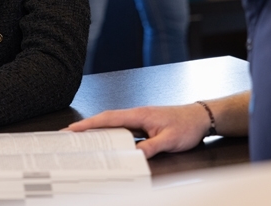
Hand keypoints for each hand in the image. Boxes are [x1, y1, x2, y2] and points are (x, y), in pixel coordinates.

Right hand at [67, 104, 208, 158]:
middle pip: (106, 120)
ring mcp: (140, 119)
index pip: (109, 118)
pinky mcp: (144, 125)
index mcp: (139, 114)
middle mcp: (136, 115)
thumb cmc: (187, 124)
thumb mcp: (169, 139)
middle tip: (69, 135)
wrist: (201, 117)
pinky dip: (111, 134)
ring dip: (97, 131)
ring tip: (82, 140)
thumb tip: (133, 155)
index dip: (89, 124)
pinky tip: (107, 143)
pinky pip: (123, 130)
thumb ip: (151, 147)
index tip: (73, 129)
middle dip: (86, 127)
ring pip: (113, 125)